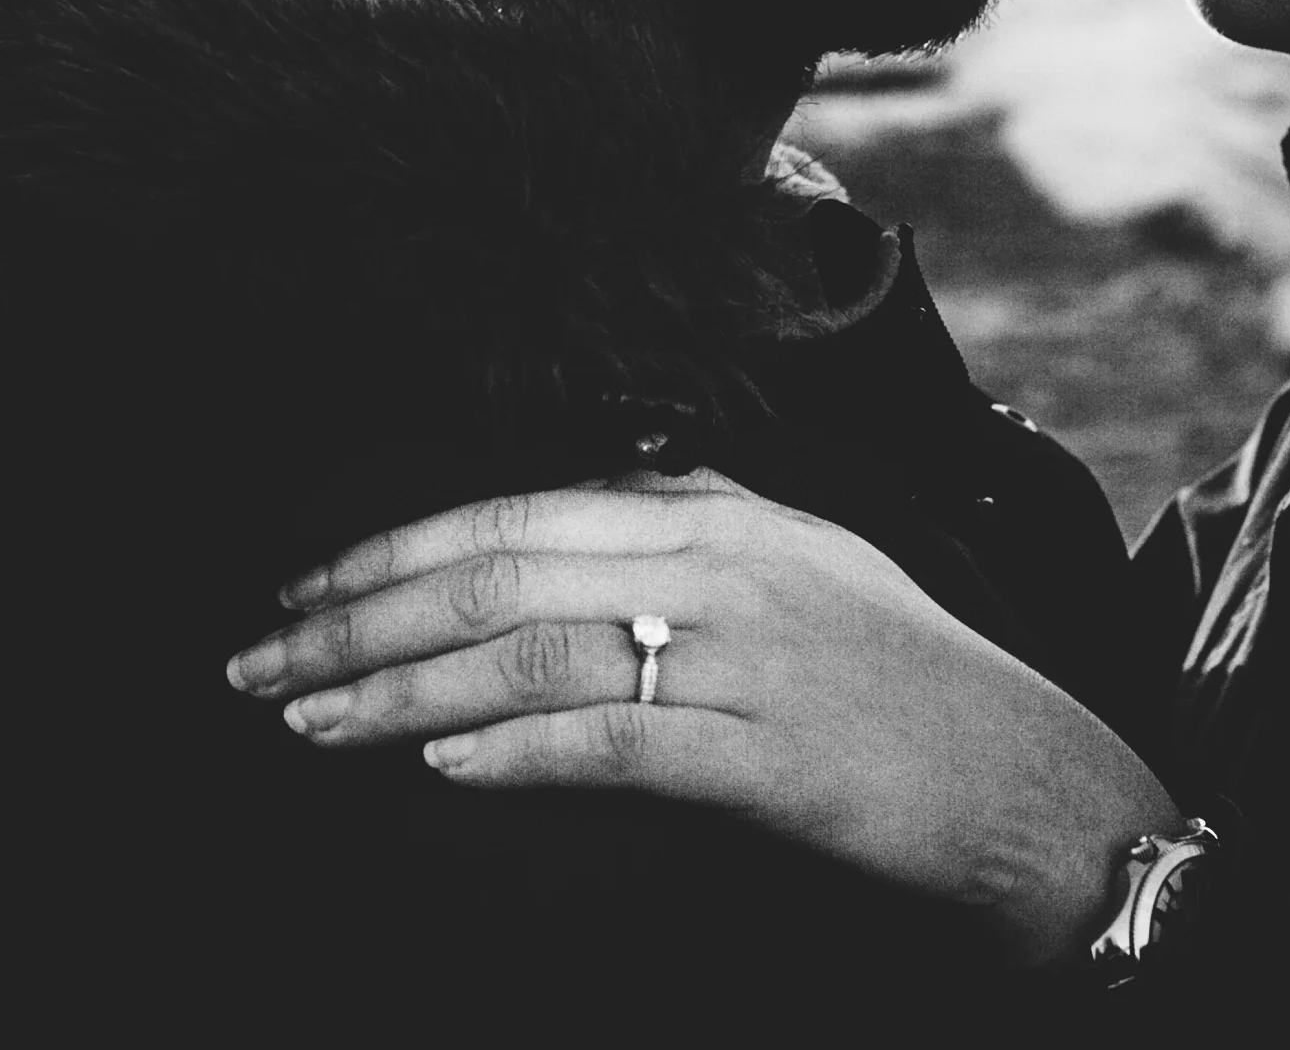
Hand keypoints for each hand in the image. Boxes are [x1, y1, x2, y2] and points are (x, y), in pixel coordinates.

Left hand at [226, 472, 1179, 963]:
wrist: (1029, 782)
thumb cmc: (906, 682)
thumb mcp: (802, 568)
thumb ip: (690, 535)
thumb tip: (554, 544)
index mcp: (724, 508)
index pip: (522, 507)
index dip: (396, 547)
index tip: (304, 592)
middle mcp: (729, 559)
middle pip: (506, 569)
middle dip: (363, 615)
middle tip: (260, 662)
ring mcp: (750, 653)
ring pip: (539, 652)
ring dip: (403, 691)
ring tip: (310, 722)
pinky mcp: (768, 754)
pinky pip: (618, 740)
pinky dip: (515, 751)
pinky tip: (438, 766)